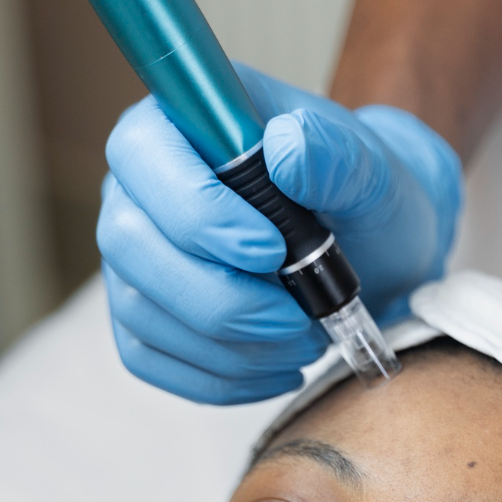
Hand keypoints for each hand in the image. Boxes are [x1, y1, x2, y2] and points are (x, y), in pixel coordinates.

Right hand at [96, 64, 461, 403]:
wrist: (368, 252)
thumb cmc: (359, 198)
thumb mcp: (370, 170)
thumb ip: (335, 154)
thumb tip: (287, 147)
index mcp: (180, 124)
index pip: (144, 157)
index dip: (197, 212)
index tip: (273, 252)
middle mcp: (138, 188)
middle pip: (130, 246)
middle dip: (219, 299)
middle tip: (298, 319)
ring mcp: (133, 257)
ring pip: (140, 312)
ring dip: (229, 347)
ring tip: (304, 343)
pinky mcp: (142, 316)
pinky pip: (149, 359)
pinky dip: (219, 378)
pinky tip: (276, 368)